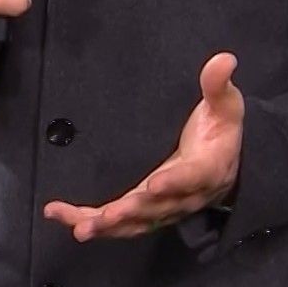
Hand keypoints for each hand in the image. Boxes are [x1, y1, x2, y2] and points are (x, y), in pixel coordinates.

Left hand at [43, 52, 244, 240]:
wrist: (226, 165)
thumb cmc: (220, 130)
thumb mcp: (225, 106)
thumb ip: (218, 85)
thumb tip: (224, 59)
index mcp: (206, 169)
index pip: (190, 177)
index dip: (173, 183)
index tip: (154, 184)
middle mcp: (183, 196)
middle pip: (156, 208)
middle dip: (129, 212)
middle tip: (105, 216)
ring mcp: (162, 207)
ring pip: (134, 222)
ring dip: (105, 226)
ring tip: (79, 227)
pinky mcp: (145, 211)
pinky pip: (118, 223)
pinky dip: (91, 222)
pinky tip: (61, 215)